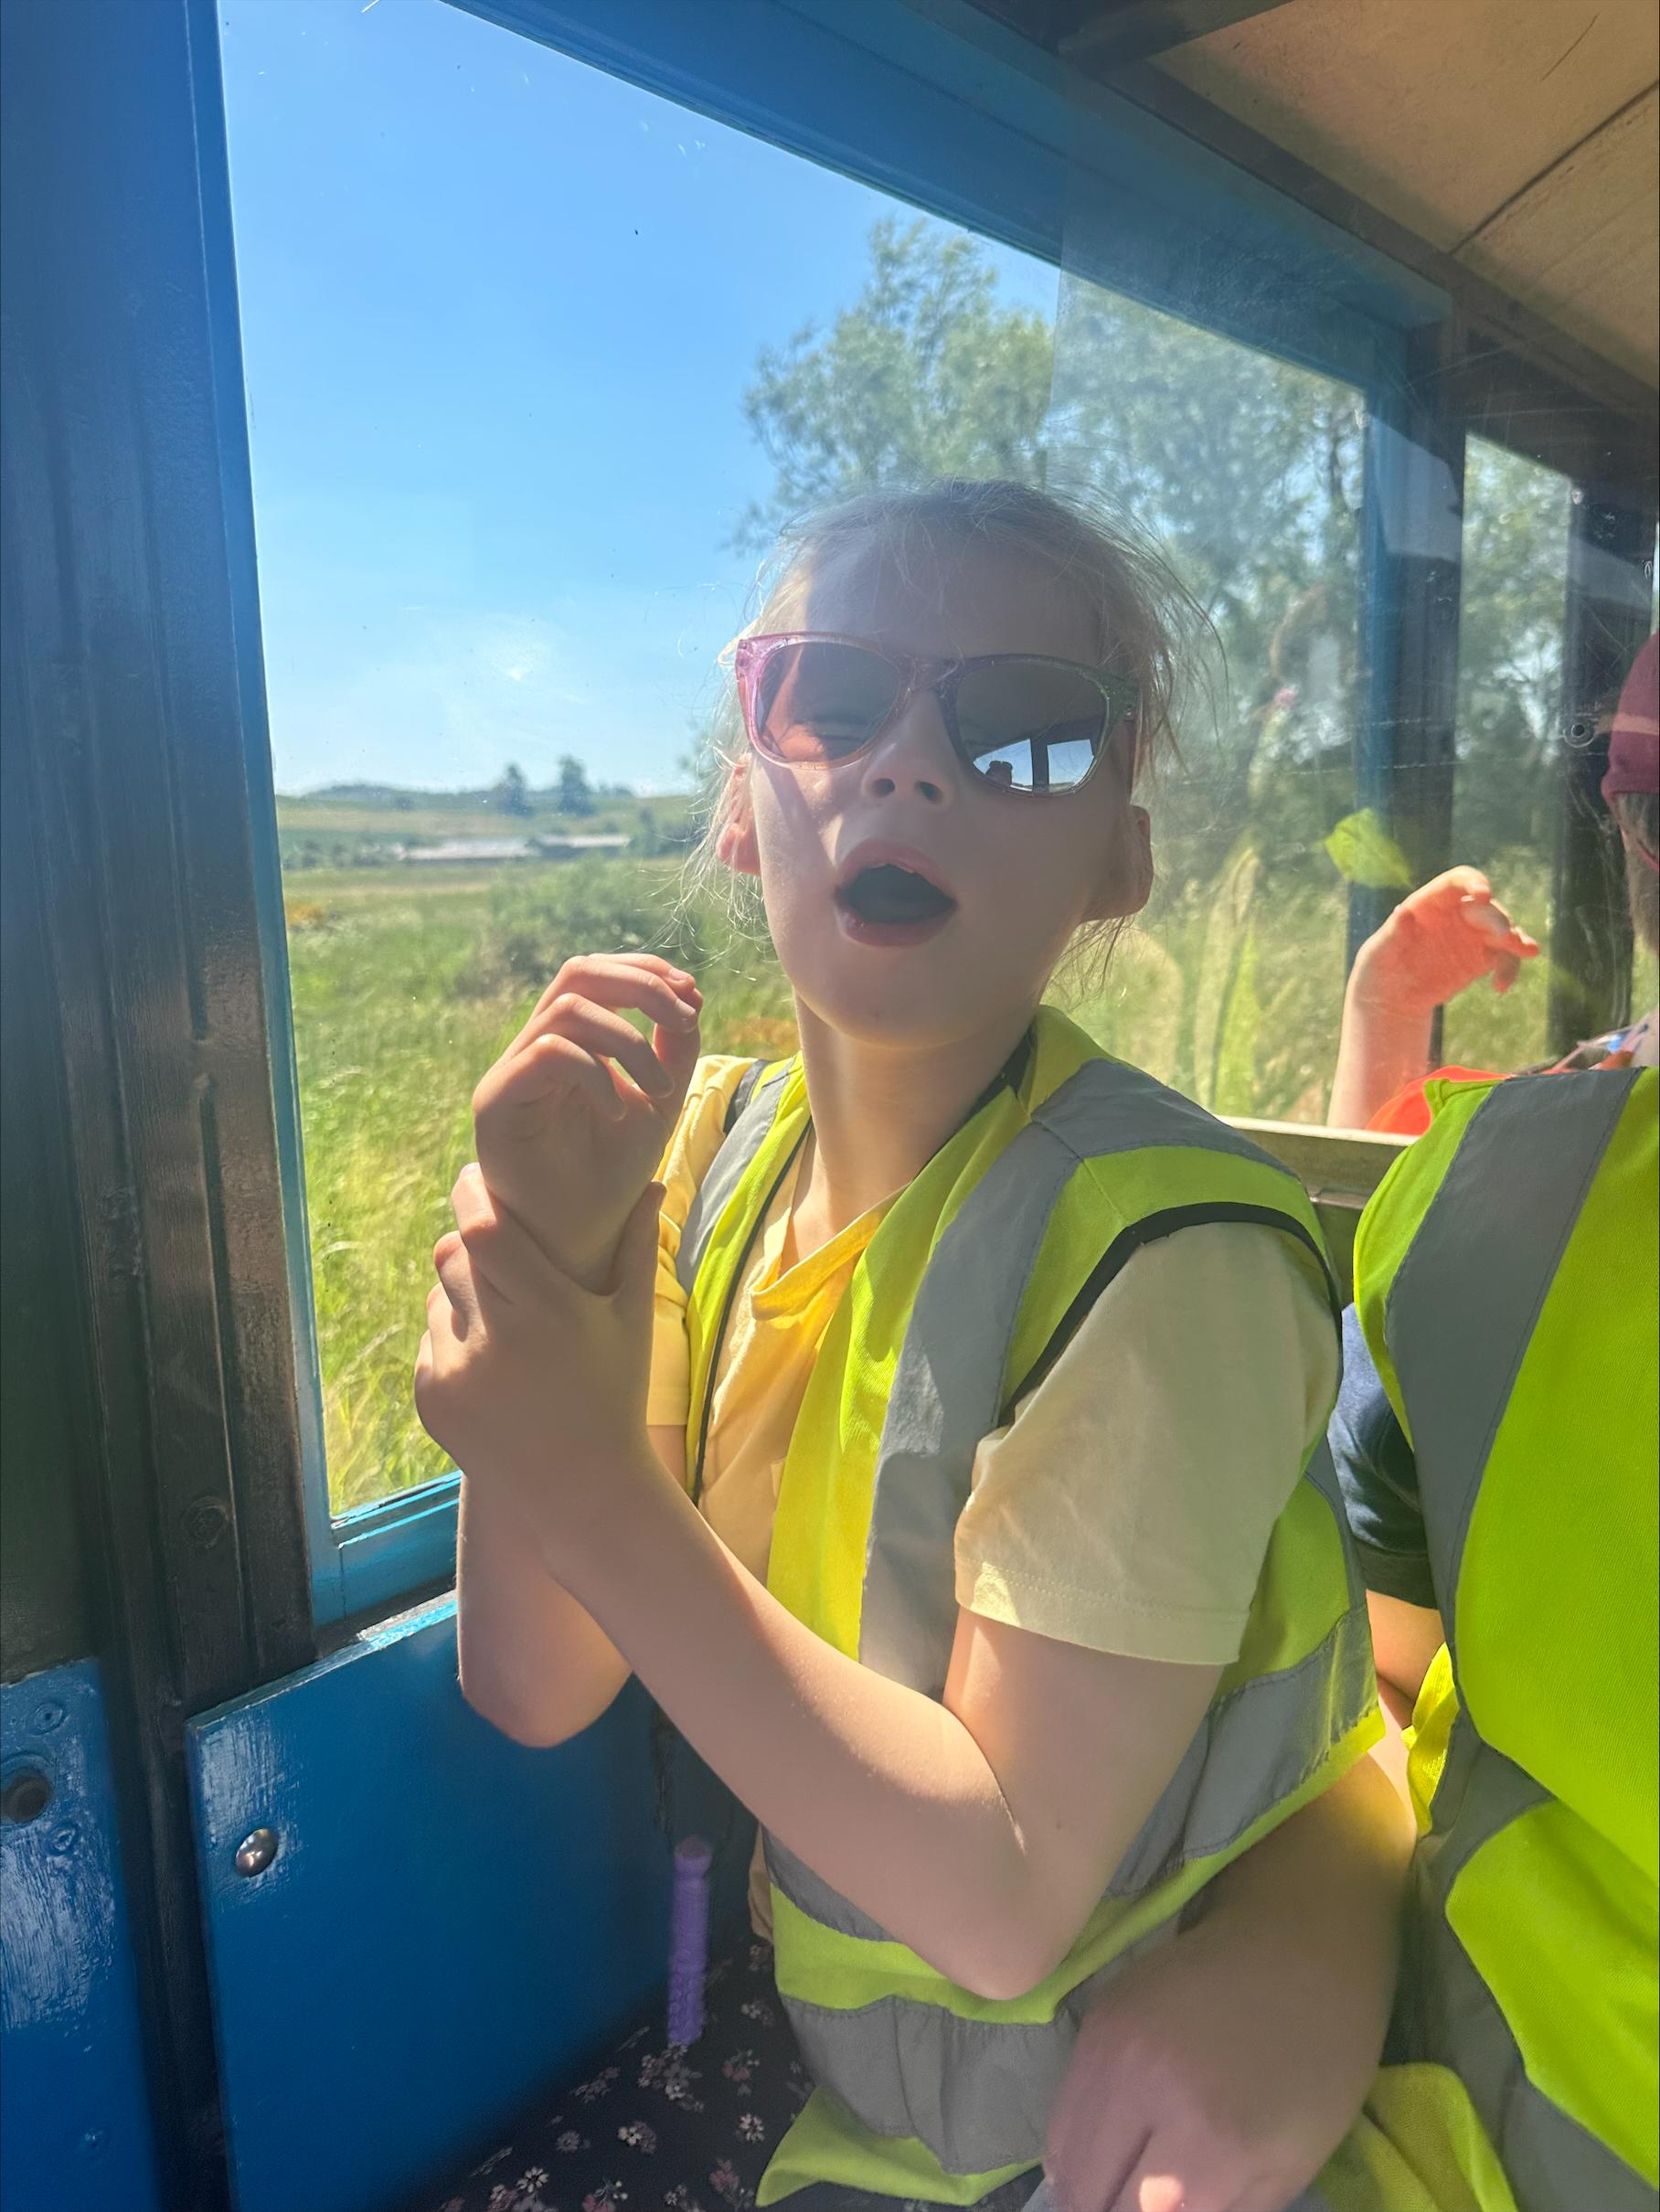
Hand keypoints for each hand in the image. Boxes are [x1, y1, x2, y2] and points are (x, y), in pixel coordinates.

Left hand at [414, 1164, 664, 1551]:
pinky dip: (453, 1344)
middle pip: (449, 1255)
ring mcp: (456, 1371)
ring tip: (504, 1324)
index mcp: (547, 1307)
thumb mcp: (633, 1320)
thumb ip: (637, 1246)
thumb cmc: (616, 1395)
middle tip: (492, 1250)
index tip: (478, 1181)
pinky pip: (430, 1345)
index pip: (483, 1228)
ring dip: (461, 1298)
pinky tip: (494, 1369)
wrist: (582, 1490)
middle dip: (466, 1246)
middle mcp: (495, 1336)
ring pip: (437, 1299)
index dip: (473, 1196)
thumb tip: (649, 1182)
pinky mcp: (432, 1398)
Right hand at [472, 954, 701, 1289]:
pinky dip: (595, 1074)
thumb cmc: (612, 1175)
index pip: (597, 975)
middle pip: (576, 973)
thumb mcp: (658, 1102)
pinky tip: (618, 1112)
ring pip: (566, 1010)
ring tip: (660, 1088)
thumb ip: (673, 1049)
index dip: (646, 971)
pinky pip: (547, 1053)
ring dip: (628, 1041)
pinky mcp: (496, 1101)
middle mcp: (534, 1048)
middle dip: (640, 985)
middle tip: (684, 1018)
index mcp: (570, 1041)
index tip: (693, 996)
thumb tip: (691, 993)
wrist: (580, 1239)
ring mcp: (511, 1072)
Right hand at [1043, 1914, 1373, 2211]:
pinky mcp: (1096, 2017)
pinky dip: (1079, 2140)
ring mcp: (1112, 2048)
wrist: (1299, 1940)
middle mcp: (1146, 2092)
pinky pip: (1065, 2105)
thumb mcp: (1292, 2163)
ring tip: (1115, 2190)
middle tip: (1134, 2204)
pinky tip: (1109, 2147)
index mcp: (1211, 2141)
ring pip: (1063, 2154)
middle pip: (1088, 2194)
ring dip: (1085, 2184)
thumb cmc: (1320, 2060)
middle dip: (1109, 2211)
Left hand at [1347, 868, 1537, 1019]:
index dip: (1473, 882)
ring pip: (1503, 930)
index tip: (1484, 894)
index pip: (1457, 882)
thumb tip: (1403, 912)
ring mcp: (1472, 935)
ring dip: (1516, 939)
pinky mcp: (1482, 958)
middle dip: (1498, 920)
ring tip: (1527, 951)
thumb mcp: (1379, 953)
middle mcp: (1456, 914)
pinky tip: (1501, 986)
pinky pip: (1505, 957)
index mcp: (1430, 903)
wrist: (1392, 998)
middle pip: (1485, 908)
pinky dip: (1509, 968)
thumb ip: (1393, 933)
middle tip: (1505, 939)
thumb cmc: (1379, 969)